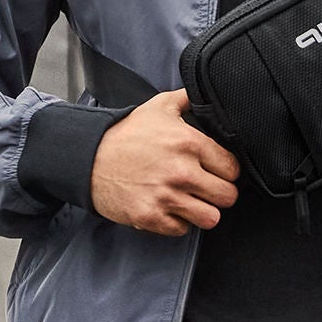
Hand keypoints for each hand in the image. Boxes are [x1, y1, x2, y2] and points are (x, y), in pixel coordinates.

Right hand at [90, 88, 240, 234]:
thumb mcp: (160, 106)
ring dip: (204, 211)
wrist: (89, 158)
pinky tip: (171, 208)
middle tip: (209, 189)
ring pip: (210, 218)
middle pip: (227, 196)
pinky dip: (179, 222)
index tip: (220, 172)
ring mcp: (166, 197)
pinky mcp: (151, 217)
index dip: (228, 171)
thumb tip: (207, 91)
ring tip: (194, 201)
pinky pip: (182, 230)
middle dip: (222, 193)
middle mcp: (182, 172)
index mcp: (190, 143)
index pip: (233, 168)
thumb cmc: (126, 133)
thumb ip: (189, 98)